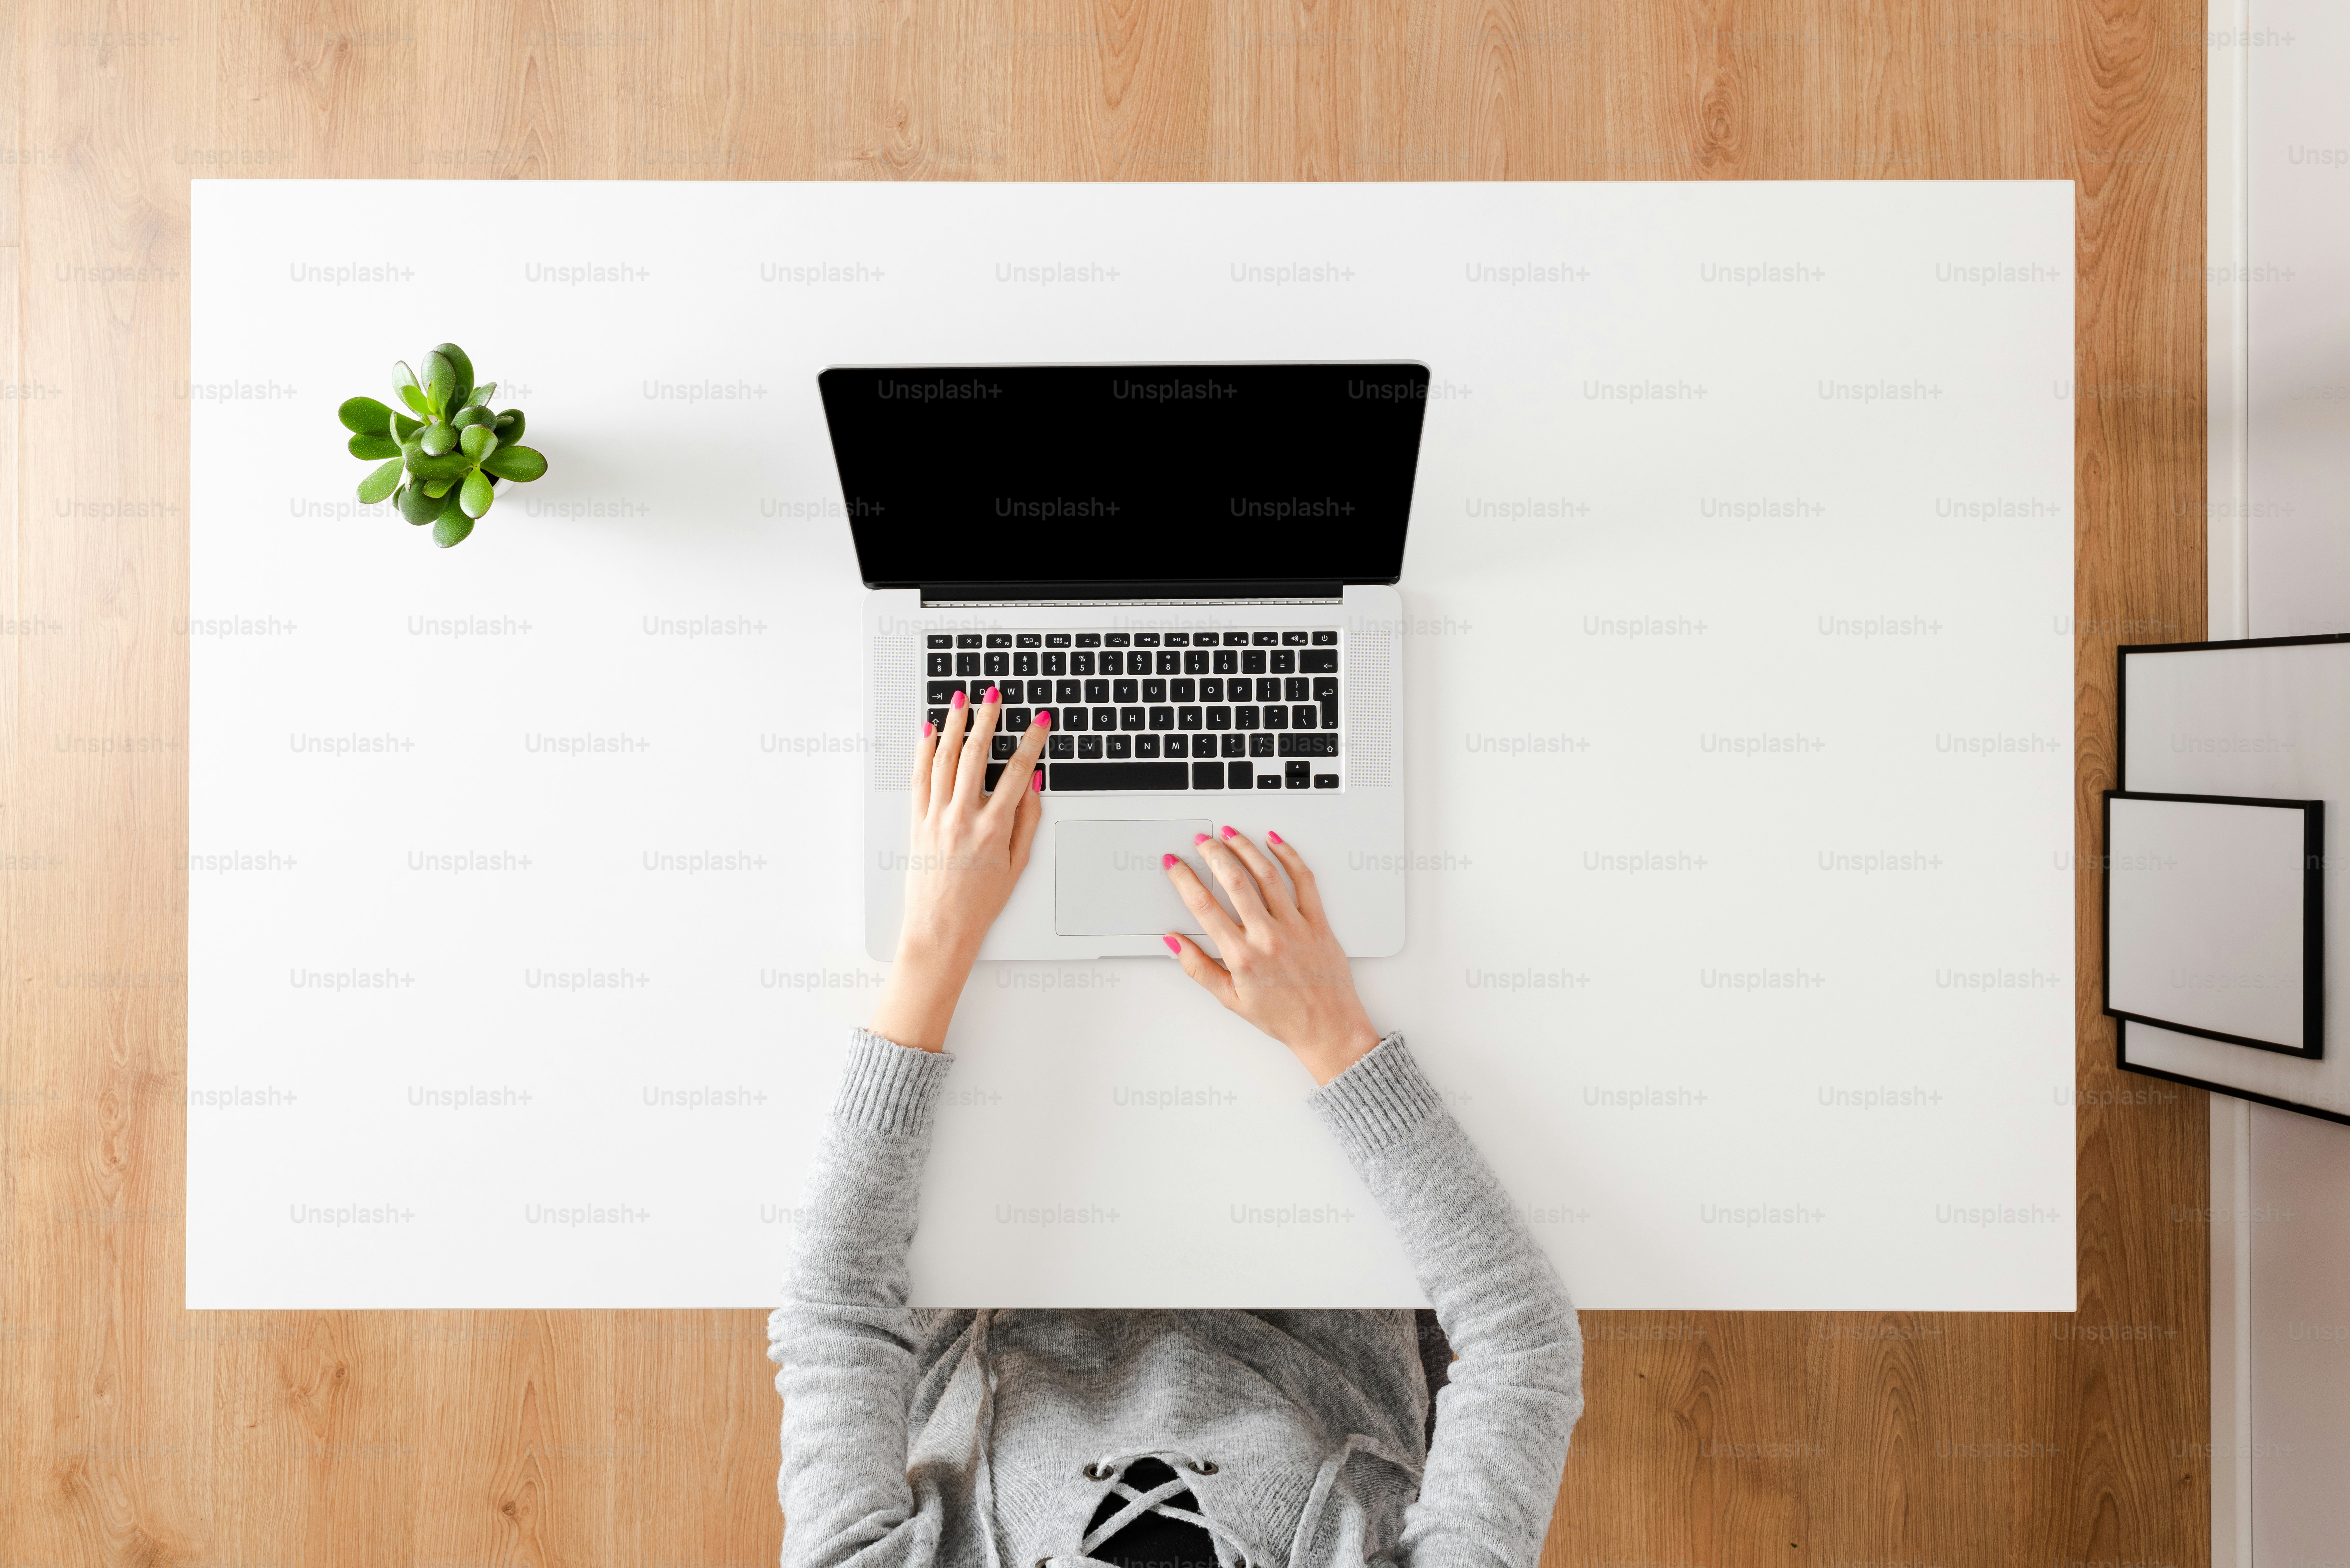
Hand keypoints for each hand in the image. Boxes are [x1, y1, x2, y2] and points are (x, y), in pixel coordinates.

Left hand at [867, 687, 1047, 1051]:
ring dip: (952, 726)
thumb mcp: (1017, 865)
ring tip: (959, 701)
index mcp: (993, 828)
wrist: (940, 929)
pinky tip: (927, 732)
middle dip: (986, 719)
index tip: (1039, 722)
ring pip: (944, 760)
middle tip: (993, 695)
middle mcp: (963, 817)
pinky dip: (923, 752)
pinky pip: (919, 779)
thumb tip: (1033, 785)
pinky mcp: (916, 822)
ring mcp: (936, 818)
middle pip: (975, 755)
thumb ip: (1028, 821)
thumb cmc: (980, 904)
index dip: (1031, 742)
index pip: (1017, 772)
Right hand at [1161, 827, 1382, 1084]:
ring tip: (1230, 834)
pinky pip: (1304, 880)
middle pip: (1234, 882)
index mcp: (1242, 956)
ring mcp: (1295, 926)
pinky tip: (1275, 842)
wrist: (1327, 1027)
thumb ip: (1198, 968)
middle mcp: (1267, 937)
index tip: (1174, 864)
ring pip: (1266, 874)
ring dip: (1245, 848)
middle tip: (1201, 840)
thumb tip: (1174, 941)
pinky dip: (1289, 856)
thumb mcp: (1230, 999)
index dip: (1183, 879)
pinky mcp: (1318, 922)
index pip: (1203, 907)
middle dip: (1213, 854)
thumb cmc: (1282, 1016)